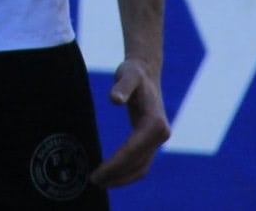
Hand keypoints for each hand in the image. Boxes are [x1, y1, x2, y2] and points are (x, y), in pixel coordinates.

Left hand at [89, 58, 169, 188]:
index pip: (133, 151)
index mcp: (155, 123)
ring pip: (142, 168)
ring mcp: (158, 139)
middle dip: (117, 175)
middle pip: (138, 163)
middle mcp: (161, 134)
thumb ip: (122, 86)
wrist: (146, 71)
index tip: (97, 173)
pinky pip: (141, 163)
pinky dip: (127, 172)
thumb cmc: (134, 73)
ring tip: (100, 182)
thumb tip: (115, 100)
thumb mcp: (127, 74)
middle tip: (93, 181)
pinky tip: (111, 175)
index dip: (115, 165)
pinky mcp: (152, 141)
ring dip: (123, 178)